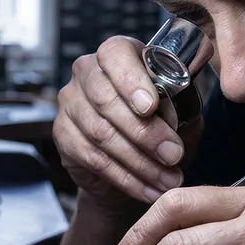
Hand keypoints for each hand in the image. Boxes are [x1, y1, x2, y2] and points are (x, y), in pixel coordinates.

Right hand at [53, 36, 195, 211]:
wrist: (130, 164)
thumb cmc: (158, 127)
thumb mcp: (180, 112)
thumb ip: (180, 108)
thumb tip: (173, 119)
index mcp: (117, 54)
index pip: (115, 54)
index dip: (131, 80)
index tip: (151, 107)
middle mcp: (87, 73)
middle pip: (106, 99)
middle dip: (145, 132)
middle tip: (174, 155)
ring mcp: (70, 103)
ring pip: (101, 133)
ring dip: (139, 162)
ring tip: (168, 180)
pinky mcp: (63, 135)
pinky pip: (93, 159)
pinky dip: (126, 178)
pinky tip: (149, 190)